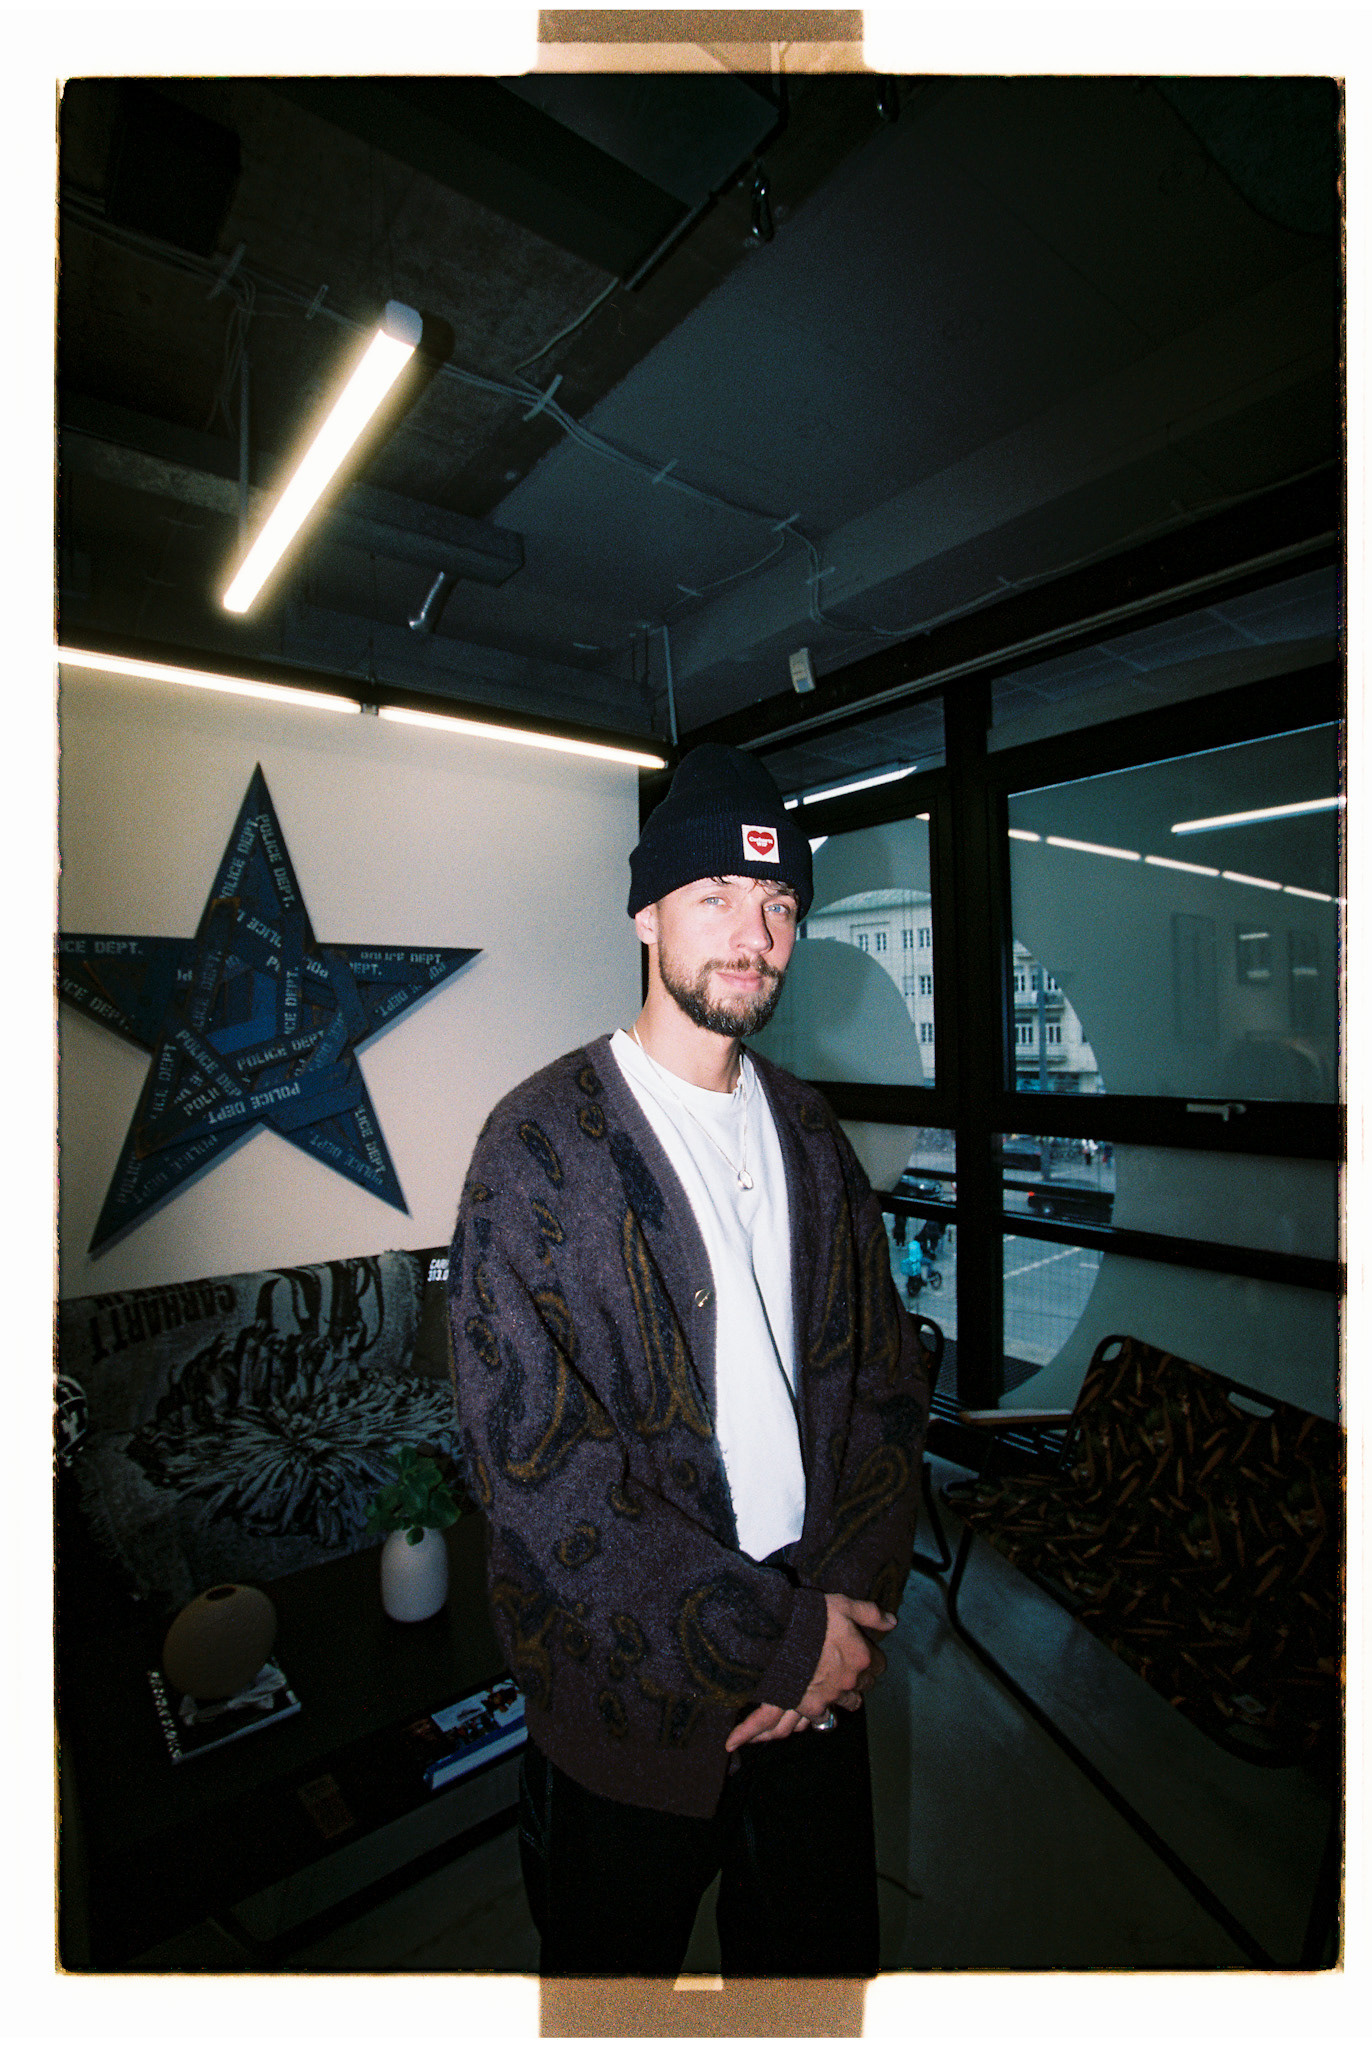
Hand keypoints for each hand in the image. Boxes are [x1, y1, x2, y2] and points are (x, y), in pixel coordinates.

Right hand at [724, 1594, 896, 1750]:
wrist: (780, 1636)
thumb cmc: (813, 1617)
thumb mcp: (843, 1605)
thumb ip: (870, 1614)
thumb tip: (892, 1621)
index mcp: (861, 1655)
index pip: (879, 1665)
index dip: (871, 1659)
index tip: (861, 1654)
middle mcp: (851, 1679)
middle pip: (865, 1685)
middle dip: (859, 1677)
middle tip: (845, 1667)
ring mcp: (832, 1695)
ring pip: (849, 1702)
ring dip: (845, 1695)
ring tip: (832, 1685)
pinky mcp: (813, 1706)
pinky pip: (825, 1717)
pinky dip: (822, 1711)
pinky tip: (816, 1701)